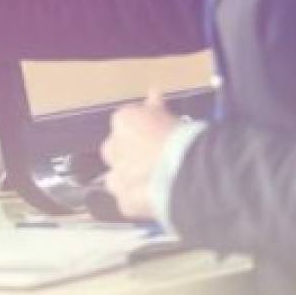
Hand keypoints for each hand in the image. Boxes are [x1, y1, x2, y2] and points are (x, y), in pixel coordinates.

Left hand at [99, 91, 183, 220]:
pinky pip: (128, 201)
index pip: (126, 121)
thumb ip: (156, 109)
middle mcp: (112, 147)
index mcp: (123, 120)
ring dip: (127, 179)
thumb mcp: (169, 114)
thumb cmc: (180, 136)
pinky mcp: (125, 202)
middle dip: (126, 153)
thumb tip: (154, 94)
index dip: (141, 127)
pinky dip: (138, 201)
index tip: (155, 131)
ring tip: (149, 183)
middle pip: (113, 149)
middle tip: (148, 158)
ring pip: (114, 178)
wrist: (182, 170)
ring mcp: (116, 176)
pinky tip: (153, 200)